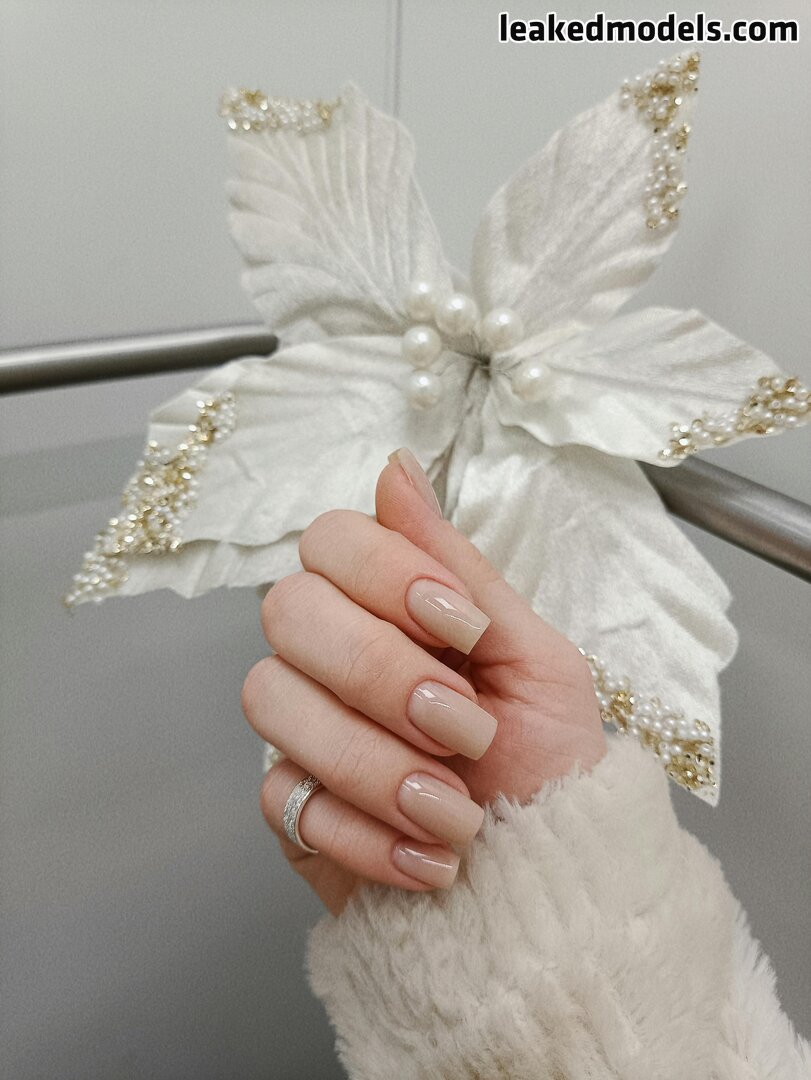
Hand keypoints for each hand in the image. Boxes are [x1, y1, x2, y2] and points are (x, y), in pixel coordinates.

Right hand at [241, 449, 605, 914]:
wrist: (551, 874)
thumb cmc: (550, 758)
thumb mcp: (531, 654)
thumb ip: (457, 565)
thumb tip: (395, 468)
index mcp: (390, 605)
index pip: (330, 540)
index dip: (385, 573)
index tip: (463, 626)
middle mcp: (333, 653)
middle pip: (288, 611)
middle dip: (383, 672)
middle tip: (465, 727)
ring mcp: (305, 729)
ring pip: (273, 701)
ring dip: (377, 764)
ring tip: (459, 811)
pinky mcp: (293, 807)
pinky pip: (286, 798)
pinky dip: (368, 836)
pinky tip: (433, 856)